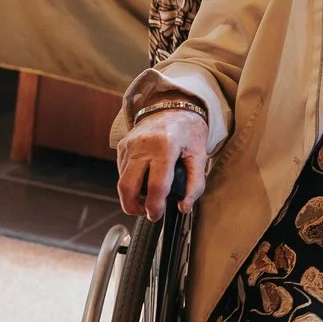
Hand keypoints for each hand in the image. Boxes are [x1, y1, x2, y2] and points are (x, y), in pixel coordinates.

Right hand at [117, 105, 208, 221]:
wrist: (174, 106)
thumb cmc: (188, 132)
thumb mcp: (200, 156)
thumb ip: (195, 184)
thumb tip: (184, 206)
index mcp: (165, 146)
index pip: (155, 186)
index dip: (155, 206)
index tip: (157, 215)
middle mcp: (143, 145)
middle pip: (127, 186)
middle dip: (133, 207)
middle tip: (146, 212)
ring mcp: (129, 145)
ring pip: (122, 181)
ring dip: (131, 195)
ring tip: (148, 198)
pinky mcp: (122, 146)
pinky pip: (122, 171)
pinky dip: (131, 181)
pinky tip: (144, 180)